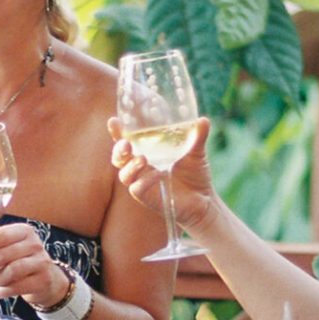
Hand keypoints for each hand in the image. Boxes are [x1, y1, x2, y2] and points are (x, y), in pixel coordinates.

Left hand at [0, 221, 70, 309]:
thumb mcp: (9, 247)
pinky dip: (4, 291)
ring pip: (13, 270)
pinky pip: (18, 286)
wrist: (45, 280)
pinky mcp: (44, 280)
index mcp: (24, 231)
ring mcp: (42, 262)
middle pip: (5, 253)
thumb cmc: (19, 261)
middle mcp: (35, 244)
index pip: (1, 236)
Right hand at [109, 116, 215, 232]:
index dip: (117, 132)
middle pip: (118, 158)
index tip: (114, 121)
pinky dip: (145, 181)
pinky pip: (137, 189)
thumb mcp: (197, 152)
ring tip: (142, 159)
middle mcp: (141, 168)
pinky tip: (159, 174)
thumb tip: (203, 120)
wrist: (204, 200)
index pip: (126, 141)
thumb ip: (198, 136)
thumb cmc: (195, 174)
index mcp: (147, 153)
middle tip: (126, 144)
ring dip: (130, 166)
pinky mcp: (148, 198)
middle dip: (118, 150)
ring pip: (124, 175)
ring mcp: (143, 183)